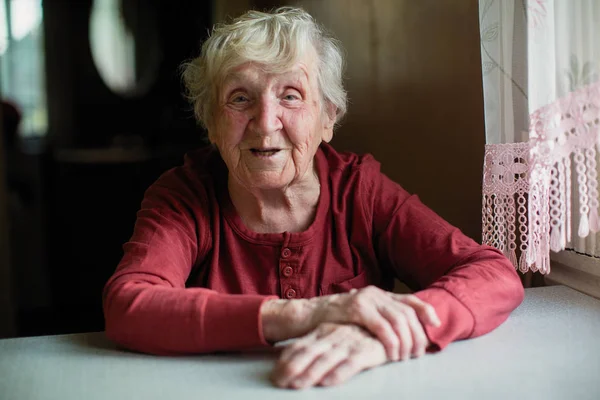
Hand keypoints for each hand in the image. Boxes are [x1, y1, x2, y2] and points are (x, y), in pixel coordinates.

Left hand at [271, 323, 387, 388]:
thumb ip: (313, 344)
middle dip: (293, 369)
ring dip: (310, 373)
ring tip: (298, 386)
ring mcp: (349, 343)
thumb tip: (286, 357)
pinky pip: (351, 364)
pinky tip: (328, 382)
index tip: (275, 375)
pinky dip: (338, 373)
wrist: (387, 325)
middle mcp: (333, 336)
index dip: (286, 361)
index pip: (300, 345)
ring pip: (326, 360)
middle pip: (309, 353)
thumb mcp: (331, 336)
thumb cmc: (356, 334)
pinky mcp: (366, 351)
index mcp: (323, 332)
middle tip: (281, 382)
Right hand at [310, 287, 440, 360]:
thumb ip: (379, 319)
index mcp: (379, 294)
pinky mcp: (356, 308)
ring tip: (403, 357)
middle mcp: (375, 294)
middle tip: (416, 354)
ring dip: (405, 342)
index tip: (435, 324)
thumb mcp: (360, 317)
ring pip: (398, 320)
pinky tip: (391, 353)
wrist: (308, 315)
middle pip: (407, 313)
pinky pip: (382, 326)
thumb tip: (402, 334)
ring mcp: (366, 299)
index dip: (425, 310)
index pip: (409, 300)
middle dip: (416, 335)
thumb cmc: (334, 320)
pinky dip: (390, 341)